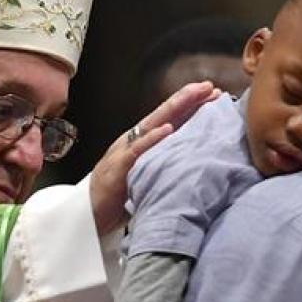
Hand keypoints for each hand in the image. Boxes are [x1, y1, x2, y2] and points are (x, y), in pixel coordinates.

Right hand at [90, 81, 219, 234]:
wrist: (88, 215)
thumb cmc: (118, 196)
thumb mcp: (147, 175)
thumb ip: (163, 163)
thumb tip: (192, 158)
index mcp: (142, 142)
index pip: (170, 119)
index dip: (191, 105)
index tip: (213, 94)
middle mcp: (134, 140)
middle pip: (164, 115)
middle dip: (187, 98)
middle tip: (209, 86)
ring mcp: (124, 151)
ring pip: (152, 124)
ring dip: (174, 108)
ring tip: (193, 96)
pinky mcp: (118, 168)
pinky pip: (136, 150)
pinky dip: (151, 138)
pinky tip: (166, 129)